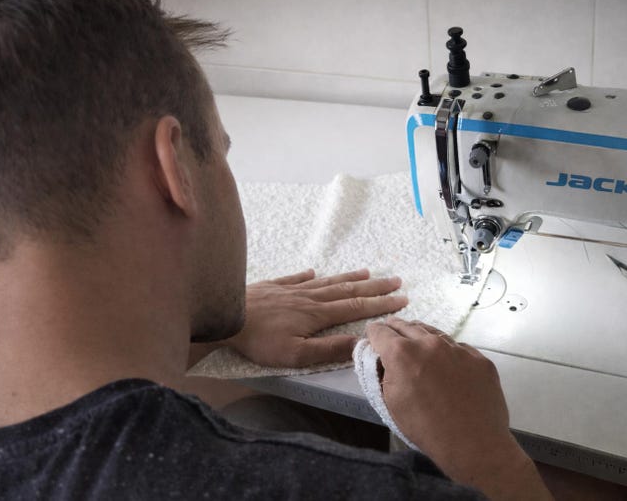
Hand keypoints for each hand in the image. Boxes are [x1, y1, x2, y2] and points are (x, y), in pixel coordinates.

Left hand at [227, 268, 407, 366]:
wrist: (225, 317)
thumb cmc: (259, 340)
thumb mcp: (295, 354)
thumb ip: (328, 349)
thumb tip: (361, 343)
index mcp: (316, 314)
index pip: (356, 307)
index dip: (380, 304)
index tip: (402, 299)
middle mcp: (308, 297)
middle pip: (346, 290)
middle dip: (373, 286)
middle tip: (396, 280)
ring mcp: (290, 289)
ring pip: (325, 281)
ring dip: (348, 277)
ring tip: (366, 272)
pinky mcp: (272, 287)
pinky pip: (295, 278)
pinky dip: (307, 275)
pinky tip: (313, 271)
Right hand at [367, 317, 551, 500]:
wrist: (474, 443)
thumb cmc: (426, 428)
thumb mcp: (391, 403)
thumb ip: (384, 375)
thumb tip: (384, 361)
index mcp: (402, 354)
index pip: (380, 332)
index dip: (373, 333)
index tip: (372, 335)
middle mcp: (429, 343)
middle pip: (406, 326)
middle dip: (395, 328)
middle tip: (390, 331)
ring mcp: (457, 348)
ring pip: (433, 333)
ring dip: (421, 336)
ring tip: (416, 342)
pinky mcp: (479, 358)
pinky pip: (457, 348)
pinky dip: (446, 352)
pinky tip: (446, 364)